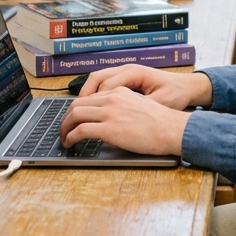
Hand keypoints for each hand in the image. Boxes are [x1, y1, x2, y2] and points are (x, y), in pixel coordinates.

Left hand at [59, 86, 190, 155]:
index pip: (90, 97)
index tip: (74, 118)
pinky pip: (80, 130)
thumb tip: (110, 120)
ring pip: (75, 115)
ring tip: (64, 137)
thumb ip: (123, 108)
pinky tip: (70, 143)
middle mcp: (111, 99)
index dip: (77, 108)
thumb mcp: (140, 107)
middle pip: (77, 104)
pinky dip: (71, 137)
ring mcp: (109, 113)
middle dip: (67, 117)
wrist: (171, 129)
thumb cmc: (162, 123)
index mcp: (120, 92)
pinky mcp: (108, 129)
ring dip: (65, 127)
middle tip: (64, 128)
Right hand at [78, 65, 212, 111]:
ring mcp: (125, 72)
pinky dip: (93, 94)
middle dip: (82, 98)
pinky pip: (103, 83)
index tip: (85, 118)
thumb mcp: (160, 103)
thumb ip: (140, 107)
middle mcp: (126, 69)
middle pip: (96, 79)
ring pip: (96, 80)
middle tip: (72, 116)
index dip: (93, 103)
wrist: (187, 87)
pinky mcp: (125, 79)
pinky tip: (90, 108)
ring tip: (76, 113)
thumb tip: (121, 116)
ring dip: (85, 95)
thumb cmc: (176, 94)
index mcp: (134, 72)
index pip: (105, 86)